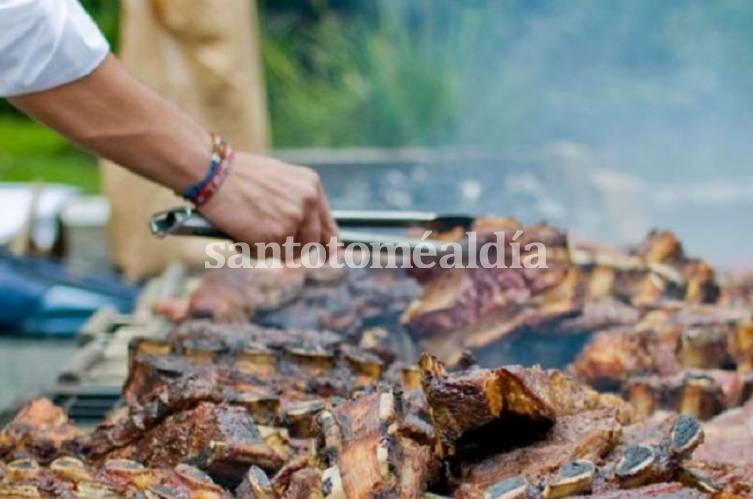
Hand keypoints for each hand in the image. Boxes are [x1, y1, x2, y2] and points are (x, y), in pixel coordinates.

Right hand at [199, 153, 338, 258]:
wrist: (213, 172)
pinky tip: (239, 232)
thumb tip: (304, 231)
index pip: (328, 225)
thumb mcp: (279, 180)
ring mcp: (293, 219)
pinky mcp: (276, 235)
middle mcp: (308, 202)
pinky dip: (252, 250)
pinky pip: (267, 255)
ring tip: (249, 229)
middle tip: (268, 240)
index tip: (328, 256)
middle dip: (291, 248)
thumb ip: (296, 202)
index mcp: (311, 186)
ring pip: (288, 252)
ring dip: (269, 249)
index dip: (328, 244)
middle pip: (310, 244)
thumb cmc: (238, 175)